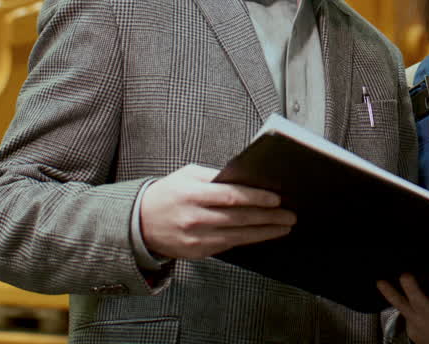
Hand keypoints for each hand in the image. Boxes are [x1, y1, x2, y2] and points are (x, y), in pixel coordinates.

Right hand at [139, 164, 294, 258]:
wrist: (139, 223)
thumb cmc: (167, 194)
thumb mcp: (187, 175)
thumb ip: (215, 176)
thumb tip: (244, 179)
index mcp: (192, 195)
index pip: (231, 196)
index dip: (257, 198)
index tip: (276, 198)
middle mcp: (195, 218)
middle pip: (239, 218)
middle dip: (268, 217)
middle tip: (289, 215)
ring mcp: (197, 238)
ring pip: (238, 236)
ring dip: (264, 232)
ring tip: (283, 227)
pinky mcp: (198, 252)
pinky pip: (229, 245)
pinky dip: (248, 239)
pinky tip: (262, 234)